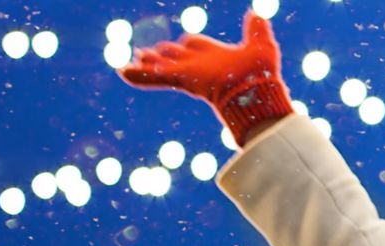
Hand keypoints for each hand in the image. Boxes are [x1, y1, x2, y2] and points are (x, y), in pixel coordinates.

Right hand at [120, 12, 291, 144]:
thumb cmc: (261, 74)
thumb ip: (256, 29)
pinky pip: (155, 76)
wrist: (256, 92)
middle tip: (144, 53)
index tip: (184, 41)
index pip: (196, 46)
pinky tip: (122, 72)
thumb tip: (257, 13)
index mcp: (215, 56)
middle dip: (161, 54)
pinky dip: (139, 75)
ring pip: (161, 65)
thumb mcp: (260, 45)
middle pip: (173, 55)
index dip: (189, 43)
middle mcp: (199, 65)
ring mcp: (188, 72)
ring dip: (146, 64)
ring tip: (129, 62)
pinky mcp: (181, 78)